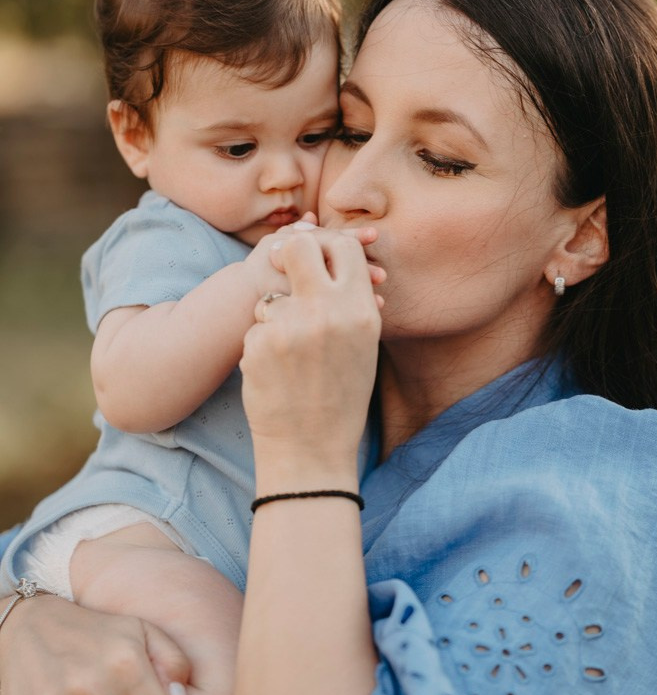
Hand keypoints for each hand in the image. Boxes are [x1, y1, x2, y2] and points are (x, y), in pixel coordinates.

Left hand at [240, 225, 382, 483]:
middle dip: (287, 255)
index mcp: (360, 311)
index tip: (314, 257)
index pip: (343, 247)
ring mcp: (291, 327)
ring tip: (290, 356)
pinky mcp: (259, 345)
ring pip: (270, 296)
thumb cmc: (341, 396)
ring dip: (274, 317)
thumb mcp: (363, 345)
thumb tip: (332, 253)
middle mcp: (328, 312)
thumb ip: (351, 300)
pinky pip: (256, 327)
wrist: (311, 448)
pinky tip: (274, 374)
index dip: (326, 245)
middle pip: (298, 247)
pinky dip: (261, 346)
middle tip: (282, 268)